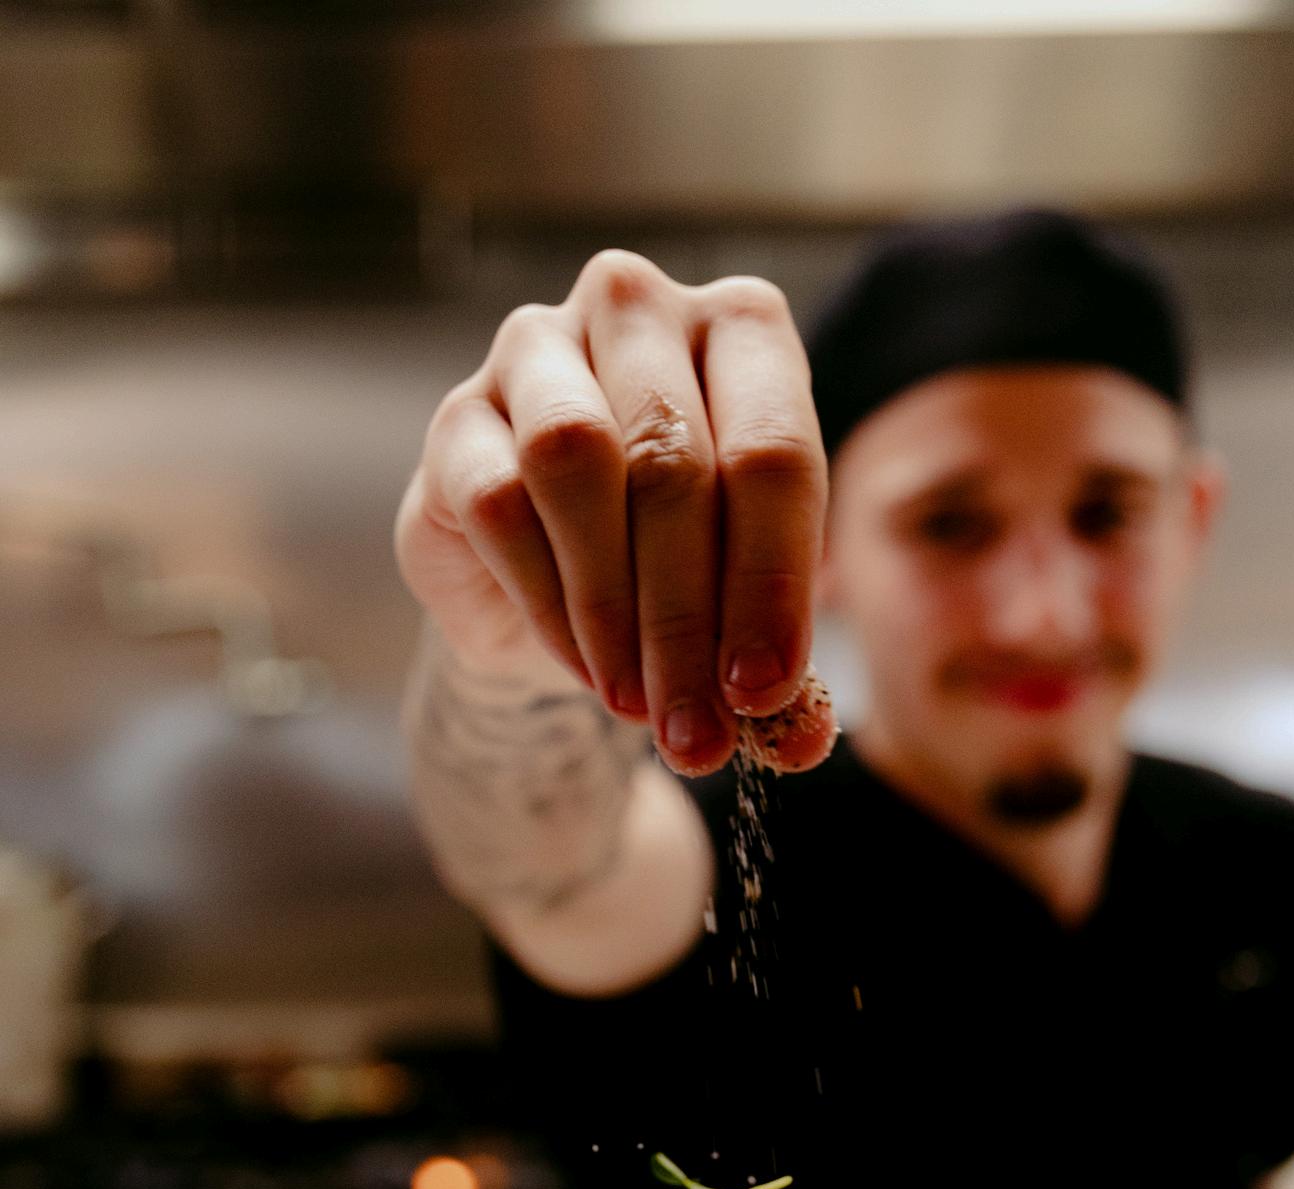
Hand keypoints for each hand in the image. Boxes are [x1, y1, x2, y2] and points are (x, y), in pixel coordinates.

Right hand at [394, 249, 830, 776]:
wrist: (559, 583)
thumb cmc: (680, 562)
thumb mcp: (747, 607)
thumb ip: (778, 664)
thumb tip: (800, 739)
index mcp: (744, 327)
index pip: (774, 452)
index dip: (772, 585)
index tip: (763, 692)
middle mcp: (638, 308)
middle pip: (674, 461)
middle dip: (689, 618)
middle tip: (697, 726)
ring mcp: (537, 349)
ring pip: (576, 460)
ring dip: (613, 607)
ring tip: (636, 702)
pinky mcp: (458, 418)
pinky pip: (499, 503)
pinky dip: (547, 603)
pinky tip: (582, 665)